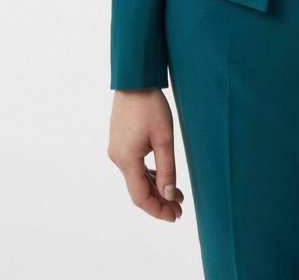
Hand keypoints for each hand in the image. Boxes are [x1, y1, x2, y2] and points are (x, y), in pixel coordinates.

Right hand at [108, 88, 183, 220]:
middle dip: (160, 202)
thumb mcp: (164, 137)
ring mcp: (117, 151)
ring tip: (178, 196)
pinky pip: (135, 167)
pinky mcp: (121, 144)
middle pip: (138, 190)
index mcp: (127, 160)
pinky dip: (149, 175)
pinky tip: (163, 178)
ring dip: (156, 188)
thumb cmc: (150, 106)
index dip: (158, 210)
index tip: (175, 217)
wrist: (134, 81)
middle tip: (180, 210)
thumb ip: (167, 168)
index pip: (140, 197)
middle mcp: (118, 159)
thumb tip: (169, 195)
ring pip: (137, 179)